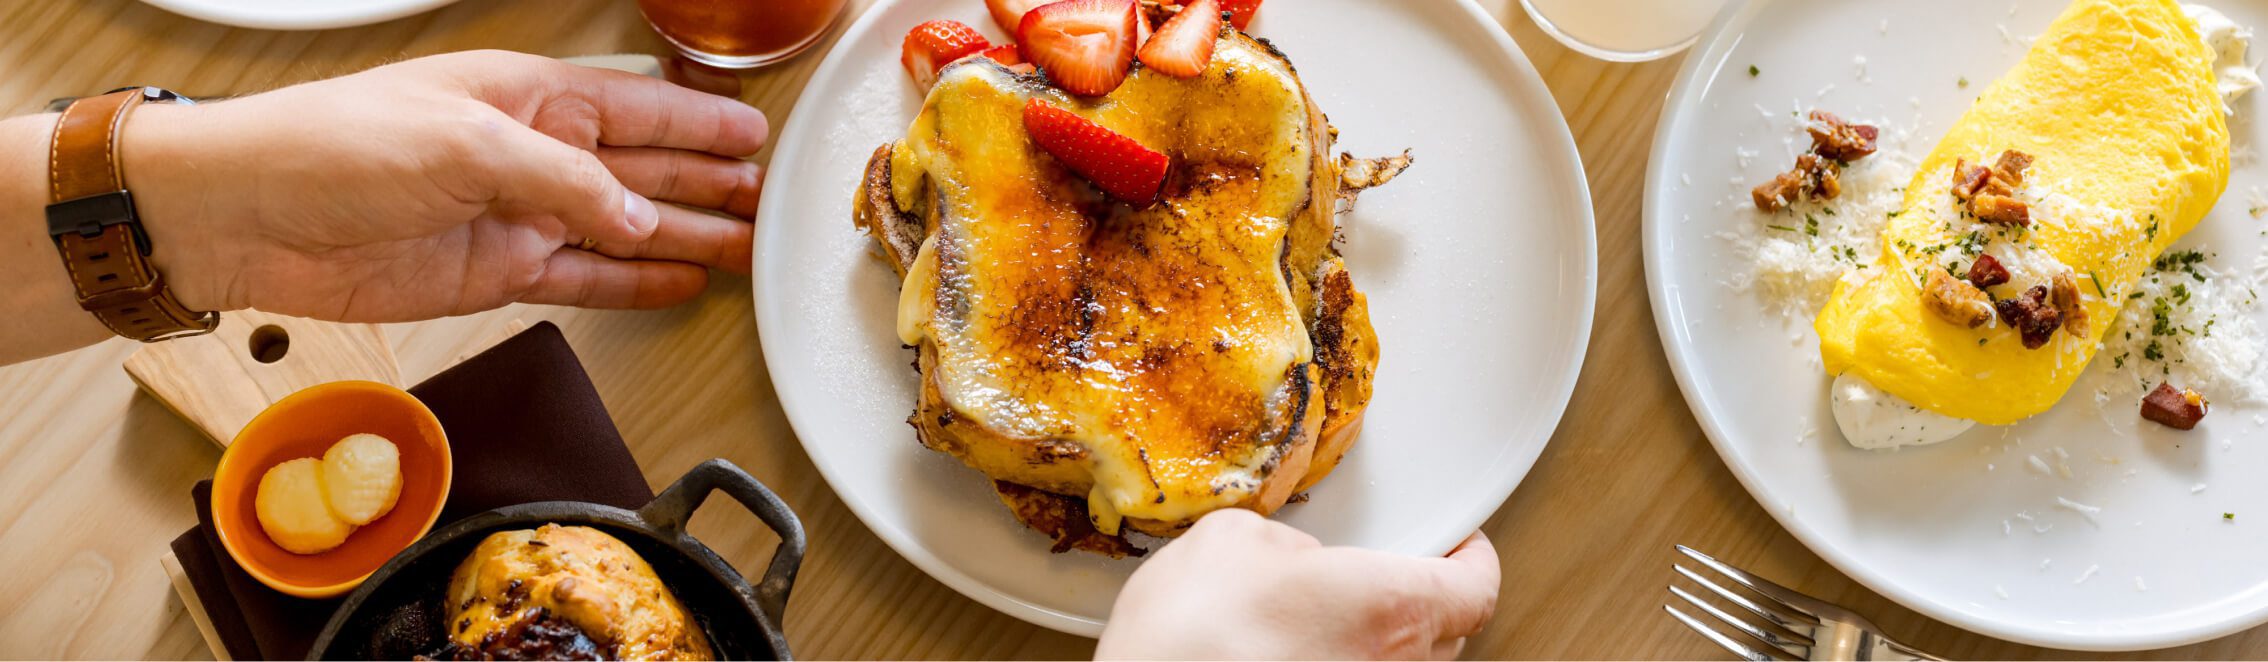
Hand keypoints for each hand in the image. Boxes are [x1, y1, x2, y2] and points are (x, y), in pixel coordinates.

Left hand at [127, 49, 766, 320]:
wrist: (246, 216)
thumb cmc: (336, 147)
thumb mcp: (467, 146)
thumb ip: (566, 183)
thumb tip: (638, 219)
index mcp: (529, 96)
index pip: (641, 107)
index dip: (702, 123)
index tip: (757, 140)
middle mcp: (532, 152)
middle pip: (646, 169)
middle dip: (711, 185)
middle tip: (774, 207)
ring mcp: (517, 215)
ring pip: (627, 228)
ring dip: (689, 238)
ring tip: (750, 254)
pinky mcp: (495, 272)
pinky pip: (587, 278)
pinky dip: (637, 283)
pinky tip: (681, 283)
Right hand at [1096, 510, 1499, 659]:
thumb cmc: (1191, 639)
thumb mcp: (1230, 541)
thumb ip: (1281, 542)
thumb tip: (1289, 559)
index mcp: (1390, 607)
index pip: (1475, 587)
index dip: (1473, 559)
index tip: (1460, 543)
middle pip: (1447, 636)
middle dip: (1425, 602)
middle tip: (1390, 577)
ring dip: (1377, 645)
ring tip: (1331, 623)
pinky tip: (1293, 655)